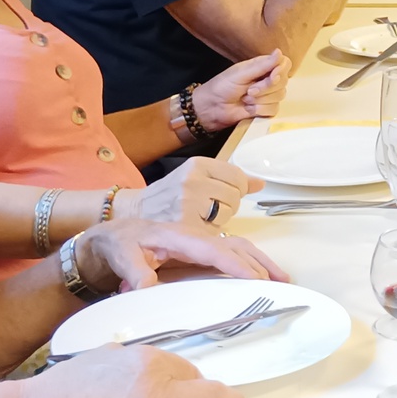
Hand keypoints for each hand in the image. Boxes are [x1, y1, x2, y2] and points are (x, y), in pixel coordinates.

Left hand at [75, 218, 289, 293]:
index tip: (254, 278)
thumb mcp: (120, 257)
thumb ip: (134, 271)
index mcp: (179, 236)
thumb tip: (148, 286)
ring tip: (281, 279)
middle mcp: (194, 238)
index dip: (235, 264)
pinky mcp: (198, 254)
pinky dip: (248, 264)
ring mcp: (198, 245)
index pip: (214, 249)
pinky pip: (228, 256)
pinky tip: (259, 277)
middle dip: (259, 263)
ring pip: (237, 249)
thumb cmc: (117, 245)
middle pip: (234, 246)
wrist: (109, 239)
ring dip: (260, 262)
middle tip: (280, 283)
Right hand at [136, 156, 262, 226]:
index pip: (237, 175)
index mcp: (196, 165)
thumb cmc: (169, 195)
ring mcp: (189, 205)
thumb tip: (260, 183)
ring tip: (201, 216)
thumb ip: (228, 177)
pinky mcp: (186, 227)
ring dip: (221, 218)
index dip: (238, 187)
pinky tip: (197, 226)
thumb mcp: (195, 176)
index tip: (226, 191)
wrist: (136, 211)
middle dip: (228, 203)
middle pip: (235, 195)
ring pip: (227, 212)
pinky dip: (211, 231)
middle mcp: (192, 182)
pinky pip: (215, 230)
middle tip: (209, 206)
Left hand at [191, 51, 291, 131]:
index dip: (281, 71)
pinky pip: (273, 109)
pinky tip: (248, 108)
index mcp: (263, 66)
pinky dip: (259, 110)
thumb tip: (279, 52)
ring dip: (260, 100)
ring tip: (245, 98)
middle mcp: (267, 79)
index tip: (272, 76)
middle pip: (283, 82)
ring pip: (279, 97)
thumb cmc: (222, 86)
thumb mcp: (241, 73)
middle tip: (248, 90)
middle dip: (265, 88)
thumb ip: (262, 65)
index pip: (284, 64)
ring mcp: (267, 95)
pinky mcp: (265, 109)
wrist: (212, 108)